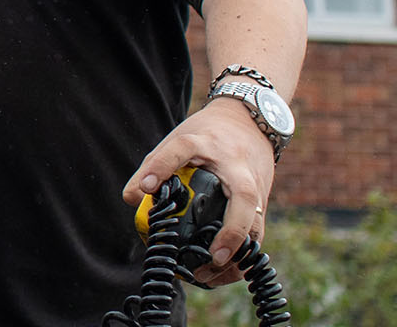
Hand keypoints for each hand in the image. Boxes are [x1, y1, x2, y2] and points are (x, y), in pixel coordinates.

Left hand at [120, 98, 277, 287]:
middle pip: (244, 199)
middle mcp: (238, 168)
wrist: (251, 122)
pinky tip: (220, 273)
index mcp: (207, 145)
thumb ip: (153, 165)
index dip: (161, 166)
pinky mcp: (263, 203)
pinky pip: (257, 235)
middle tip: (212, 257)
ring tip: (209, 274)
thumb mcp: (179, 140)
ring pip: (257, 225)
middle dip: (231, 231)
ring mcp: (256, 187)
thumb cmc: (209, 135)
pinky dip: (242, 257)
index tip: (145, 187)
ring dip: (237, 255)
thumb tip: (132, 199)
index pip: (181, 150)